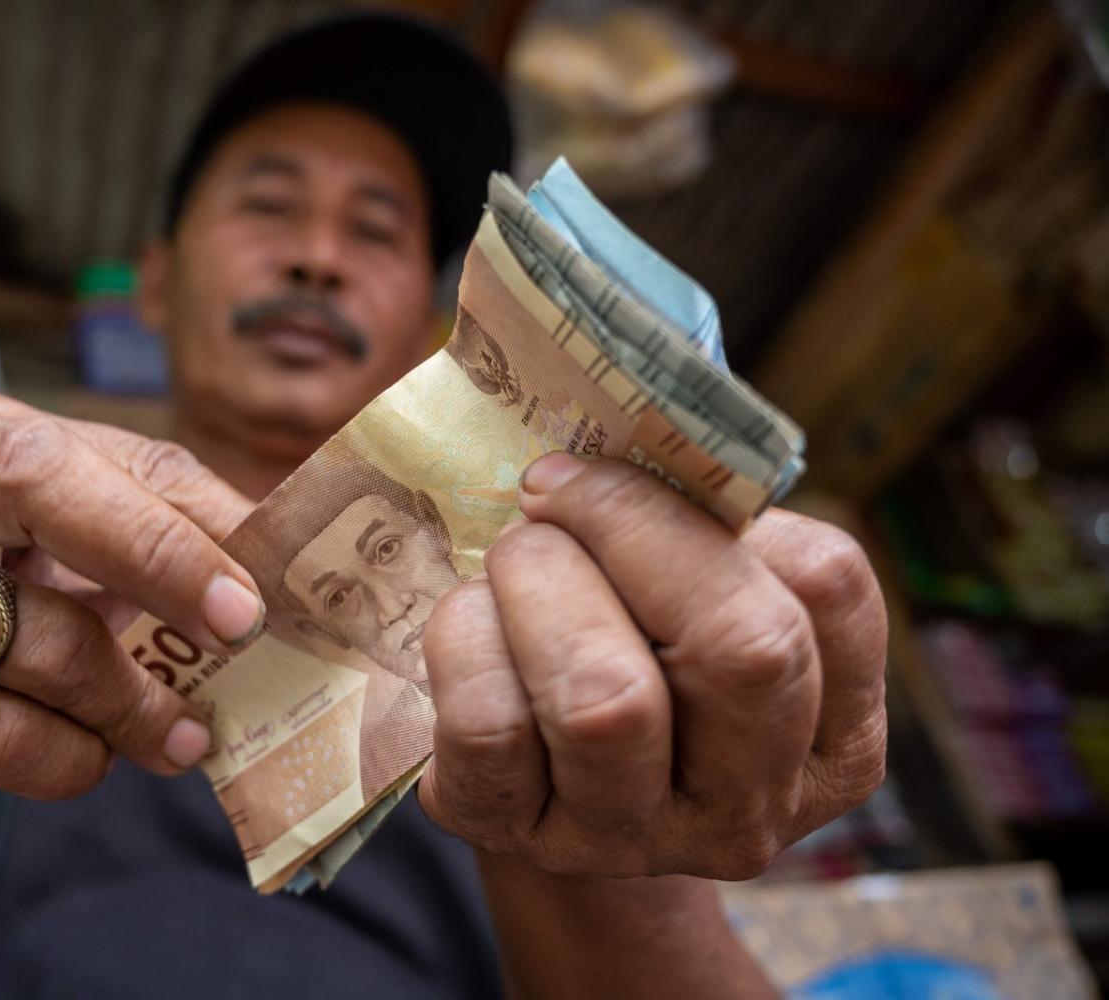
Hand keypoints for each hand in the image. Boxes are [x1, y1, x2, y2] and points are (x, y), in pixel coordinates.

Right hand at [0, 394, 260, 800]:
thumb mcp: (22, 548)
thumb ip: (124, 546)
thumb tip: (259, 584)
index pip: (105, 453)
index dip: (195, 519)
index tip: (266, 585)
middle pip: (40, 486)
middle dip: (159, 556)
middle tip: (239, 630)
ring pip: (30, 640)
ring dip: (126, 704)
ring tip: (174, 736)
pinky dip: (62, 759)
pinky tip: (89, 761)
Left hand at [418, 452, 886, 878]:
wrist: (525, 782)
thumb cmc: (619, 647)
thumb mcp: (685, 595)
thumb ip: (698, 525)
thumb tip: (637, 423)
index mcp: (832, 737)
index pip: (826, 584)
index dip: (714, 499)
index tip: (622, 467)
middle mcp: (751, 807)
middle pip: (746, 645)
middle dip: (630, 529)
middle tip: (550, 495)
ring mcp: (635, 839)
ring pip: (609, 699)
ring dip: (541, 584)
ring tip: (512, 562)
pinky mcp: (517, 837)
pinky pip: (490, 723)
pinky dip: (465, 638)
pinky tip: (470, 626)